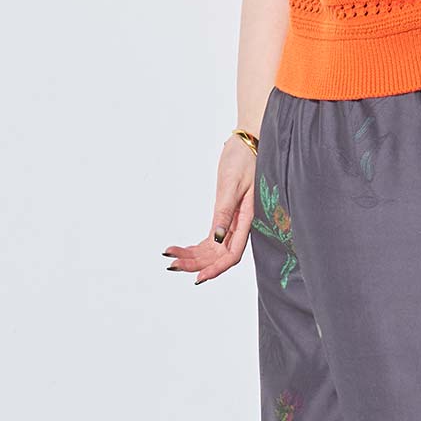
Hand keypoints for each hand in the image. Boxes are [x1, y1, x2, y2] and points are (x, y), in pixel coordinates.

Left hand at [162, 134, 257, 283]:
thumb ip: (226, 213)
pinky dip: (197, 246)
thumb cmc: (244, 160)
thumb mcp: (233, 185)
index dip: (216, 269)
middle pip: (219, 255)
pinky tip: (182, 249)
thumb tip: (218, 239)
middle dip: (197, 264)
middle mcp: (240, 225)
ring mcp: (233, 221)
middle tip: (173, 265)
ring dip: (194, 257)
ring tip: (172, 259)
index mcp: (246, 219)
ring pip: (214, 249)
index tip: (198, 277)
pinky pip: (212, 238)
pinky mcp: (226, 215)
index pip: (232, 254)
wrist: (248, 143)